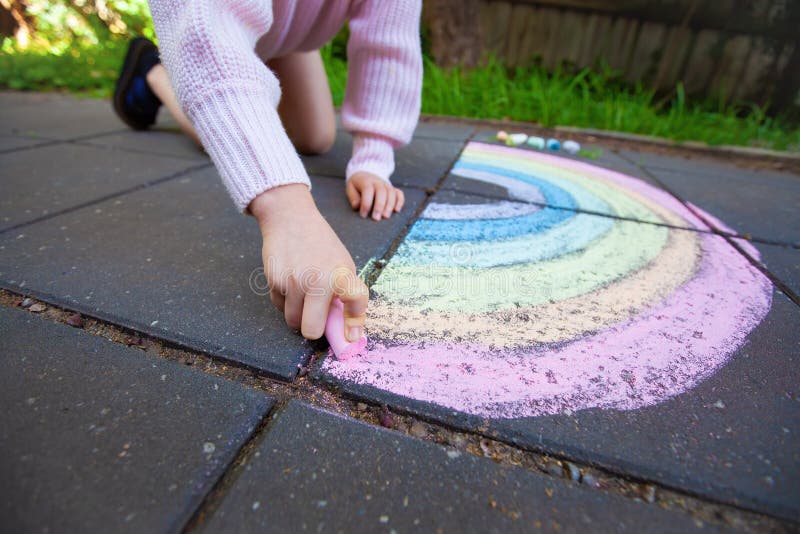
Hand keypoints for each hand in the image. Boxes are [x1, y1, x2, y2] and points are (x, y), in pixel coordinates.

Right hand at [250, 184, 367, 341]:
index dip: (353, 324)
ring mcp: (294, 282)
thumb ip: (346, 295)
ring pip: (293, 321)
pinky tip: (290, 283)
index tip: (350, 336)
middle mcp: (318, 280)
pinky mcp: (274, 281)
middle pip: (312, 330)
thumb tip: (349, 331)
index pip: (355, 303)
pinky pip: (280, 306)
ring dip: (298, 314)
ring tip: (303, 295)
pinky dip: (285, 302)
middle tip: (316, 317)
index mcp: (341, 274)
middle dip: (313, 329)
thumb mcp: (342, 264)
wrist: (291, 219)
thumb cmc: (322, 245)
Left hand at [346, 171, 404, 220]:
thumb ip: (353, 197)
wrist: (365, 174)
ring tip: (386, 216)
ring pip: (391, 193)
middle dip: (379, 206)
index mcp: (366, 181)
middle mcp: (378, 182)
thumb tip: (357, 206)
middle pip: (381, 192)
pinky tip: (397, 210)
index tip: (363, 215)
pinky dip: (400, 201)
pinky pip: (399, 194)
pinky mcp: (393, 189)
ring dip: (390, 205)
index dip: (366, 203)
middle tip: (376, 218)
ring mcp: (387, 185)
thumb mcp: (351, 188)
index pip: (368, 190)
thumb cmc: (357, 185)